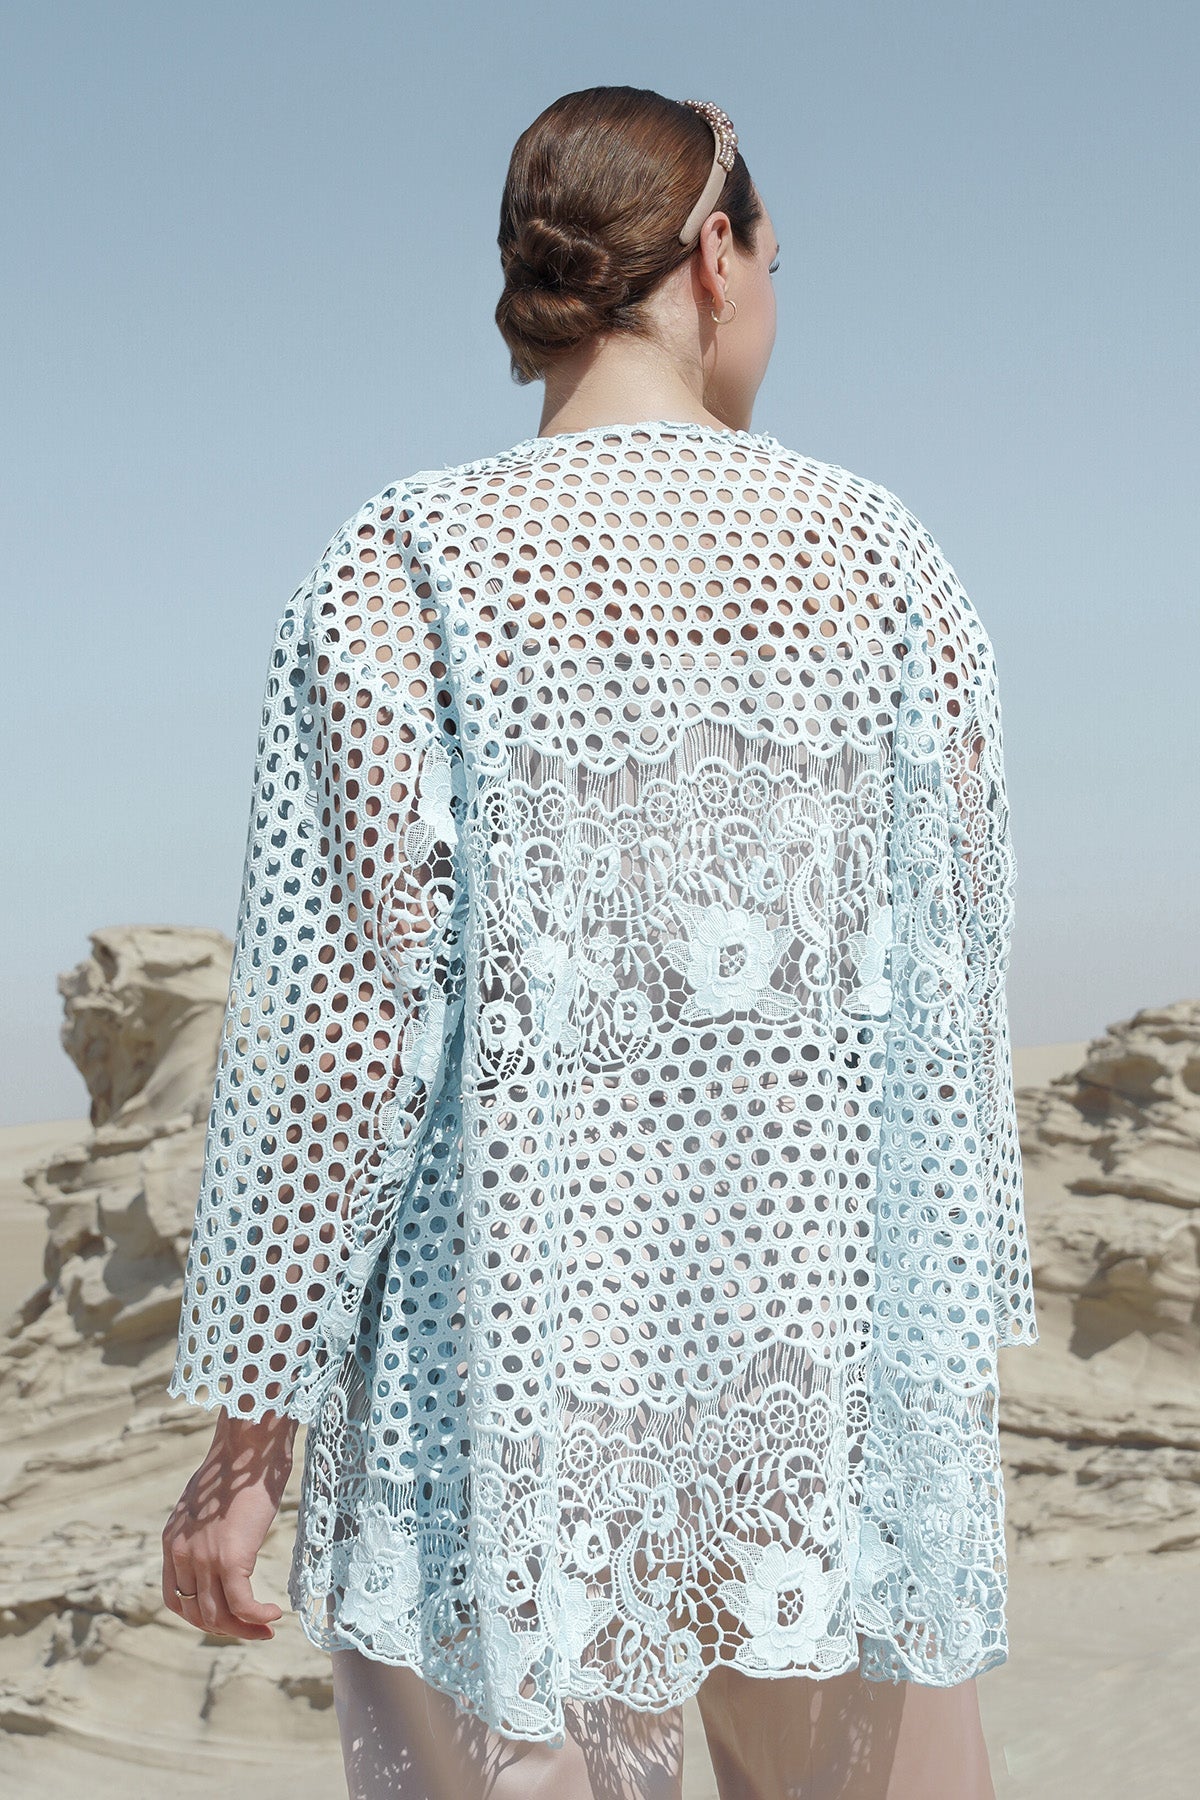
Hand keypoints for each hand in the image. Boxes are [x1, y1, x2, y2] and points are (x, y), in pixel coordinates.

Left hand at [162, 1406, 297, 1640]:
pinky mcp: (230, 1558)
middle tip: (255, 1628)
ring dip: (244, 1629)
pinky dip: (258, 1617)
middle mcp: (181, 1554)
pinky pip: (242, 1605)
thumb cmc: (239, 1466)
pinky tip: (276, 1613)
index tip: (228, 1616)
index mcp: (172, 1541)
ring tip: (268, 1626)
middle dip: (226, 1628)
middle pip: (196, 1613)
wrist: (249, 1445)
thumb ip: (206, 1528)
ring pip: (218, 1616)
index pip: (176, 1599)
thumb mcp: (209, 1503)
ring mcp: (204, 1558)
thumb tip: (223, 1540)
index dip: (201, 1616)